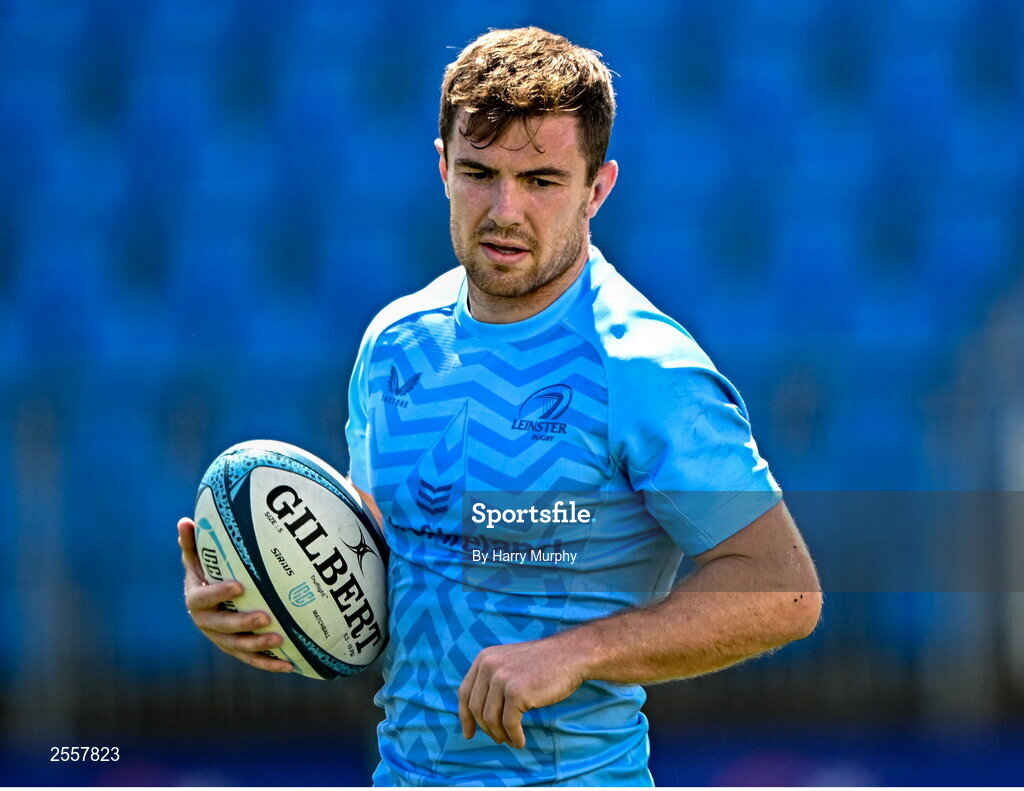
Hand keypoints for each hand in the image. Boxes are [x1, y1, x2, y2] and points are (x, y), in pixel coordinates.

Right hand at [178, 517, 292, 672]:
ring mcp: (222, 640)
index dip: (220, 593)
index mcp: (196, 601)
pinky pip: (253, 660)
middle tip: (265, 617)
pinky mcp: (236, 651)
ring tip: (280, 638)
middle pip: (223, 627)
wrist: (207, 605)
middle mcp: (207, 624)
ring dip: (258, 646)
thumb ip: (192, 544)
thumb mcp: (196, 561)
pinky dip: (269, 664)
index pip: (204, 599)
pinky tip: (289, 665)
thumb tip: (185, 520)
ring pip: (239, 647)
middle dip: (244, 624)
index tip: (239, 586)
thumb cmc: (205, 575)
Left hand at [458, 636, 587, 748]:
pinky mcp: (516, 692)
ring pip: (491, 720)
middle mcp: (489, 666)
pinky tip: (521, 741)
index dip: (465, 717)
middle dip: (487, 729)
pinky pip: (509, 724)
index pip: (465, 693)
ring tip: (513, 740)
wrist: (570, 655)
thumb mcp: (509, 664)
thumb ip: (492, 680)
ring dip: (501, 735)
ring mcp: (502, 678)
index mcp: (484, 658)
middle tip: (499, 739)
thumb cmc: (543, 664)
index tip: (469, 734)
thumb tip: (477, 715)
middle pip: (476, 709)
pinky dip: (514, 737)